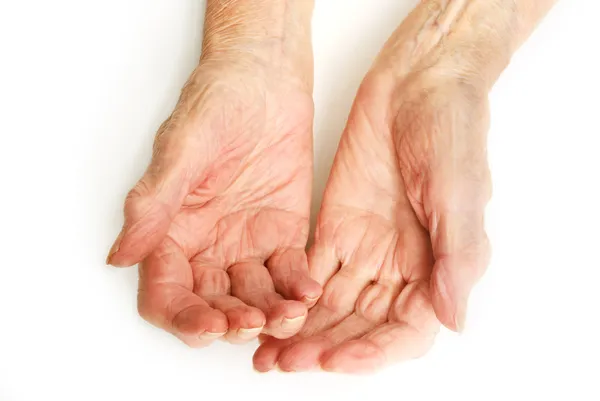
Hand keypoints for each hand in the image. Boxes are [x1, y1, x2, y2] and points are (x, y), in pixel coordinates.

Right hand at [106, 58, 320, 345]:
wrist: (268, 80)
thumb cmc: (217, 102)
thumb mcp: (181, 149)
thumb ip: (154, 204)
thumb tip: (120, 256)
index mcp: (172, 231)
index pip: (167, 294)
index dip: (183, 318)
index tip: (208, 325)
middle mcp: (207, 246)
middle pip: (212, 306)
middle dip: (232, 323)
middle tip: (253, 323)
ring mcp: (247, 244)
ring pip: (254, 299)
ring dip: (270, 315)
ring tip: (289, 315)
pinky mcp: (284, 235)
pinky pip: (290, 273)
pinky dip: (299, 287)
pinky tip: (309, 291)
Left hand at [253, 66, 491, 371]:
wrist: (416, 84)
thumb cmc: (451, 133)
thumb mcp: (460, 193)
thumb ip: (456, 257)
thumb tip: (453, 320)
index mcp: (436, 267)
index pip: (404, 330)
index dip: (372, 352)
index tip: (335, 360)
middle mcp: (399, 267)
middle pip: (360, 324)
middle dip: (324, 347)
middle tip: (286, 362)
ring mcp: (365, 248)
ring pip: (332, 305)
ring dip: (302, 330)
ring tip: (267, 352)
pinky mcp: (336, 226)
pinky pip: (311, 271)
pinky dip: (291, 295)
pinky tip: (268, 311)